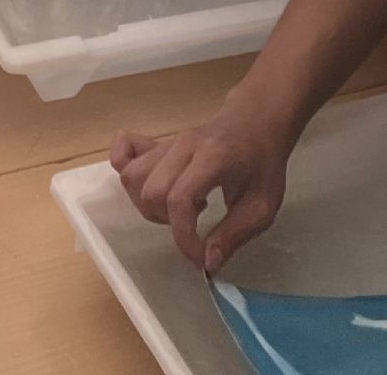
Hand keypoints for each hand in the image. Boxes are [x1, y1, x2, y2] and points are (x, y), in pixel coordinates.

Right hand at [112, 92, 294, 269]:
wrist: (256, 123)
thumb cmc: (262, 165)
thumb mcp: (262, 207)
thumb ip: (234, 235)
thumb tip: (208, 263)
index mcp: (211, 159)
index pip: (179, 200)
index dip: (184, 237)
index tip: (200, 259)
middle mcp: (182, 147)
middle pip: (150, 191)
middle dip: (167, 222)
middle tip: (193, 227)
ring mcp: (167, 143)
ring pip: (132, 177)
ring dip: (149, 205)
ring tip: (178, 209)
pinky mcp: (158, 144)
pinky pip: (124, 154)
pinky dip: (124, 171)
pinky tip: (145, 186)